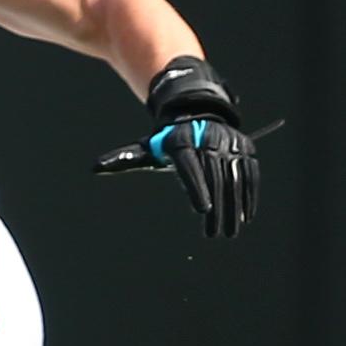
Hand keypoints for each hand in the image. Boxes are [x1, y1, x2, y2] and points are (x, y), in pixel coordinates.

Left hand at [92, 57, 262, 238]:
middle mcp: (208, 140)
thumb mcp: (145, 148)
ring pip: (234, 177)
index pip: (190, 169)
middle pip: (214, 178)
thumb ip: (124, 159)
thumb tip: (96, 168)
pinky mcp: (244, 148)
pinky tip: (245, 216)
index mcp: (181, 142)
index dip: (197, 189)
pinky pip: (250, 173)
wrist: (195, 110)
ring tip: (229, 231)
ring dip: (234, 206)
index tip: (202, 210)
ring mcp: (229, 143)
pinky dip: (250, 194)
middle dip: (218, 208)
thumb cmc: (166, 139)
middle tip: (214, 234)